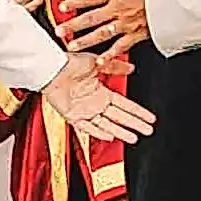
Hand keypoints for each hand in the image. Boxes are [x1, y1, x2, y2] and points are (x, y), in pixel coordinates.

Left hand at [41, 53, 155, 141]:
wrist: (50, 68)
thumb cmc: (68, 62)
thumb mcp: (95, 62)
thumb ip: (114, 67)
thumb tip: (131, 68)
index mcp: (101, 91)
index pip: (125, 104)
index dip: (138, 112)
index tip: (150, 118)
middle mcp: (94, 103)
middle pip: (119, 117)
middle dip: (135, 124)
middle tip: (148, 131)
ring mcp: (84, 110)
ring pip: (106, 124)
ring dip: (120, 131)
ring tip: (133, 138)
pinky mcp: (72, 116)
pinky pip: (87, 127)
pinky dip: (98, 132)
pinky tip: (109, 136)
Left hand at [59, 0, 152, 55]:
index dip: (75, 2)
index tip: (62, 7)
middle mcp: (118, 9)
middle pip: (91, 17)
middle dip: (73, 25)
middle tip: (59, 30)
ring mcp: (126, 23)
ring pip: (101, 33)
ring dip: (85, 41)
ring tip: (71, 46)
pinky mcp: (137, 34)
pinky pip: (120, 47)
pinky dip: (109, 55)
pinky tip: (99, 62)